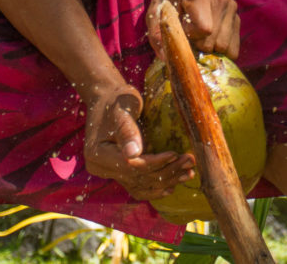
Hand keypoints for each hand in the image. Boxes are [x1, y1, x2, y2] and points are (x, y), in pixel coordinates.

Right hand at [81, 84, 194, 200]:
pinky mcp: (117, 172)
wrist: (106, 98)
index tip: (175, 154)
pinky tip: (171, 186)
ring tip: (187, 173)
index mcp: (97, 154)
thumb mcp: (122, 110)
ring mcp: (108, 172)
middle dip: (165, 171)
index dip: (155, 162)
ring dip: (165, 181)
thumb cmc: (115, 99)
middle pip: (137, 177)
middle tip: (189, 161)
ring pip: (139, 184)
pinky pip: (136, 186)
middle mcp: (99, 167)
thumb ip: (127, 131)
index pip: (130, 166)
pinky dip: (154, 188)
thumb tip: (133, 154)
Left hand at [147, 0, 239, 59]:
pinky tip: (209, 39)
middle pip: (216, 41)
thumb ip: (156, 34)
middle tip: (189, 34)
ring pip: (225, 46)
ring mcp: (232, 9)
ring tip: (199, 35)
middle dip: (200, 45)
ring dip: (210, 48)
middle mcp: (221, 0)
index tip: (182, 28)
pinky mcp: (237, 17)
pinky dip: (220, 49)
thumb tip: (166, 58)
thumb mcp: (156, 10)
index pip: (204, 29)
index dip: (191, 36)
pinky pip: (233, 46)